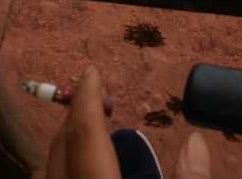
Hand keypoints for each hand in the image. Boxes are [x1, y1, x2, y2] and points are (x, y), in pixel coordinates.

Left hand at [37, 69, 211, 178]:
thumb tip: (195, 142)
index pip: (85, 136)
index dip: (87, 101)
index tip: (91, 72)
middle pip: (61, 149)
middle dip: (77, 118)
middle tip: (100, 100)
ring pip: (46, 170)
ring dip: (66, 146)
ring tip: (91, 133)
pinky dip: (62, 167)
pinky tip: (81, 168)